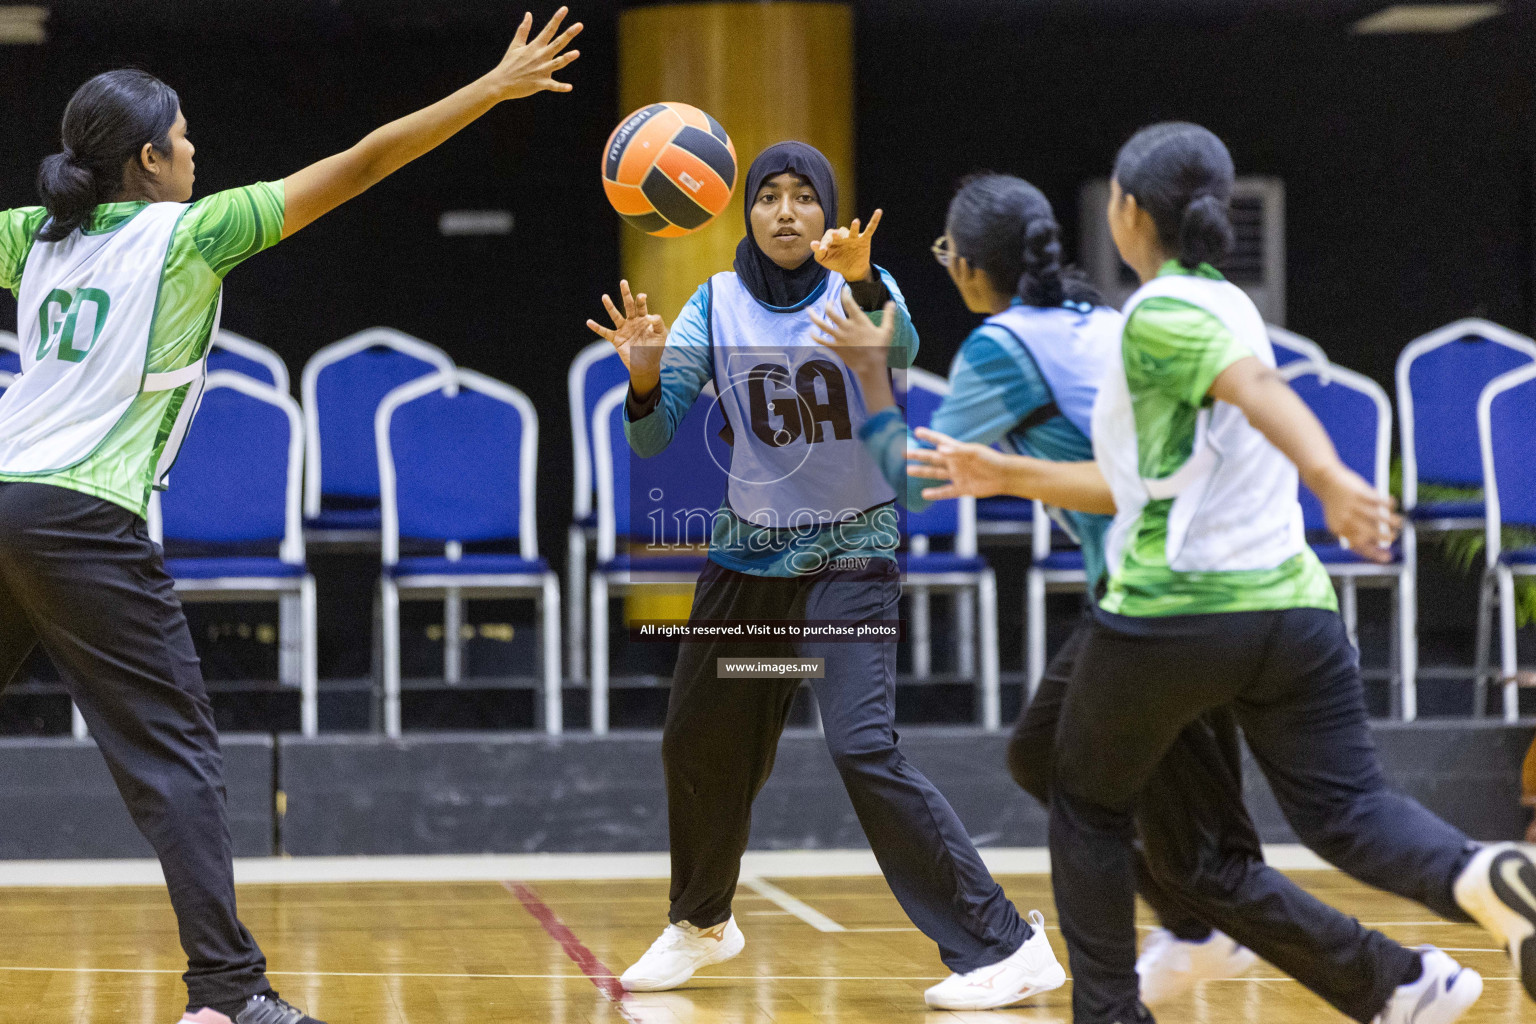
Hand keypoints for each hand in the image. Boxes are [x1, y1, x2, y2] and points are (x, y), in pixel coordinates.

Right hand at [485, 8, 582, 100]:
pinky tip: (570, 87)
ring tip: (577, 53)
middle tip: (580, 25)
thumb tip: (528, 14)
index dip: (557, 19)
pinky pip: (553, 85)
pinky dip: (561, 87)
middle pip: (557, 43)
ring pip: (557, 63)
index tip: (565, 9)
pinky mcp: (540, 83)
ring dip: (567, 58)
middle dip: (568, 34)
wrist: (500, 83)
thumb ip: (524, 29)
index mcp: (534, 46)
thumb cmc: (508, 63)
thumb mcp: (515, 44)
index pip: (548, 30)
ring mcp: (541, 70)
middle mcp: (540, 56)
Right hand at [586, 279, 667, 393]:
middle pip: (628, 305)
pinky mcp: (617, 339)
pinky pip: (605, 332)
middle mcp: (632, 322)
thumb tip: (651, 316)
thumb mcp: (661, 335)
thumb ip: (659, 323)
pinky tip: (589, 322)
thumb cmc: (655, 349)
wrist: (647, 365)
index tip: (641, 296)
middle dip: (626, 294)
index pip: (641, 306)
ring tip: (604, 297)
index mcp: (644, 319)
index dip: (641, 300)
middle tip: (623, 282)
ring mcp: (623, 329)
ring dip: (610, 306)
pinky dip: (597, 328)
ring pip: (615, 316)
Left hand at [810, 208, 882, 281]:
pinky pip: (870, 229)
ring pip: (854, 230)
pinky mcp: (864, 239)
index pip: (827, 238)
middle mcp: (843, 235)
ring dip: (855, 227)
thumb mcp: (824, 259)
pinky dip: (875, 220)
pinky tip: (878, 211)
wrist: (851, 270)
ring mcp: (854, 237)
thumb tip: (812, 243)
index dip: (824, 243)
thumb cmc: (835, 261)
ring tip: (856, 222)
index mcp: (832, 238)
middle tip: (835, 236)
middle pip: (840, 232)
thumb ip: (818, 252)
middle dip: (838, 235)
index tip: (823, 251)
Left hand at [810, 290, 894, 381]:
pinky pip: (821, 340)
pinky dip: (814, 336)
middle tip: (830, 302)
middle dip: (829, 304)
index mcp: (858, 321)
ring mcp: (839, 337)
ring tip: (808, 310)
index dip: (844, 293)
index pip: (848, 302)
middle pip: (831, 311)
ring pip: (822, 324)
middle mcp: (846, 327)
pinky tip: (811, 332)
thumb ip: (888, 315)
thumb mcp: (887, 330)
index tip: (844, 289)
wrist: (870, 367)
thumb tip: (891, 302)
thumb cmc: (880, 348)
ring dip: (814, 316)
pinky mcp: (835, 347)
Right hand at [906, 426, 1012, 499]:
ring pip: (936, 473)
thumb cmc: (991, 460)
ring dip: (922, 472)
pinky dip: (936, 493)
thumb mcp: (974, 453)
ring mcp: (957, 475)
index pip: (940, 441)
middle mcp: (955, 462)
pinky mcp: (962, 488)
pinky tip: (925, 494)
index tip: (916, 432)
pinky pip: (946, 491)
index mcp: (958, 450)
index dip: (929, 436)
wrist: (1004, 476)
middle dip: (918, 455)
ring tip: (908, 471)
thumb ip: (956, 451)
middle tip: (904, 452)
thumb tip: (939, 450)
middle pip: (933, 457)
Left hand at [1311, 462, 1400, 563]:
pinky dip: (1388, 504)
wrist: (1325, 480)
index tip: (1388, 558)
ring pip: (1377, 517)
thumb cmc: (1336, 504)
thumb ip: (1353, 531)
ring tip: (1400, 523)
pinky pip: (1378, 501)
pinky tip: (1393, 505)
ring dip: (1391, 521)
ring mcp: (1353, 505)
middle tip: (1393, 537)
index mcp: (1338, 528)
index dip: (1374, 553)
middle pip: (1369, 533)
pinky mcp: (1359, 493)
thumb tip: (1376, 545)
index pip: (1358, 545)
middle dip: (1384, 537)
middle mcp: (1345, 518)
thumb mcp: (1339, 520)